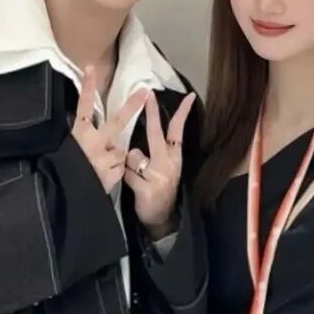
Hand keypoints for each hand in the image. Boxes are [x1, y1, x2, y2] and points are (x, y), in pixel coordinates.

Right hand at [72, 66, 148, 192]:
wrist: (68, 198)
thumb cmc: (63, 173)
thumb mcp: (67, 151)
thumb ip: (80, 139)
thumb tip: (87, 127)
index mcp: (79, 135)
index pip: (83, 107)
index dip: (87, 87)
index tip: (90, 68)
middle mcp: (94, 143)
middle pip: (117, 122)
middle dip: (132, 106)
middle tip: (145, 91)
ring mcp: (106, 157)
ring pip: (119, 151)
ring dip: (113, 158)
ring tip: (97, 169)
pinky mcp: (114, 171)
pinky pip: (119, 168)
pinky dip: (114, 173)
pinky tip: (102, 179)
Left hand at [124, 91, 196, 237]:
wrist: (162, 218)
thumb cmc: (159, 188)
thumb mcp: (164, 168)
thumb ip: (154, 152)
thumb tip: (137, 138)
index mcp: (174, 157)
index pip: (178, 131)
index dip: (183, 113)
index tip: (189, 96)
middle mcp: (169, 164)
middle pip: (156, 134)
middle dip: (152, 113)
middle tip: (149, 95)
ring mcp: (158, 176)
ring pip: (133, 156)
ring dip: (128, 164)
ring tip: (135, 177)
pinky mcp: (147, 189)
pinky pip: (126, 173)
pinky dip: (124, 177)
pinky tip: (132, 186)